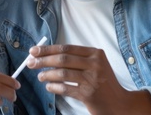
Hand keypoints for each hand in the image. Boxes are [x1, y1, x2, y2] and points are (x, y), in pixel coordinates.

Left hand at [27, 45, 150, 114]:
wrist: (120, 103)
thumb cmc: (103, 83)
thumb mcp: (95, 65)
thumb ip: (76, 59)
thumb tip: (47, 54)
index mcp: (96, 53)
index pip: (66, 48)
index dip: (48, 49)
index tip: (33, 50)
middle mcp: (95, 64)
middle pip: (62, 58)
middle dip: (43, 60)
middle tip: (30, 63)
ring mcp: (92, 79)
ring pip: (62, 73)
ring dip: (47, 75)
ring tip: (40, 76)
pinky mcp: (89, 94)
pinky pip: (65, 88)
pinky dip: (54, 87)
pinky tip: (49, 87)